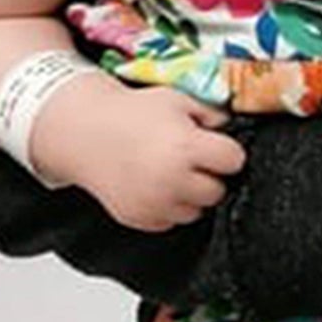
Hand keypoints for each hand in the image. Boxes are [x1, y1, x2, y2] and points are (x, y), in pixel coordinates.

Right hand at [36, 82, 246, 231]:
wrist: (85, 131)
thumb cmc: (134, 113)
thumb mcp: (179, 100)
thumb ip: (214, 114)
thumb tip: (236, 129)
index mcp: (186, 148)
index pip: (234, 161)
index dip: (227, 152)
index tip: (215, 146)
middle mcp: (171, 180)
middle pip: (218, 191)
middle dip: (210, 175)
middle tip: (190, 159)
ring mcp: (154, 203)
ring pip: (196, 210)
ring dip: (190, 194)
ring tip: (169, 170)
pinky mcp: (139, 218)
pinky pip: (170, 221)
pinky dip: (168, 207)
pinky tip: (153, 183)